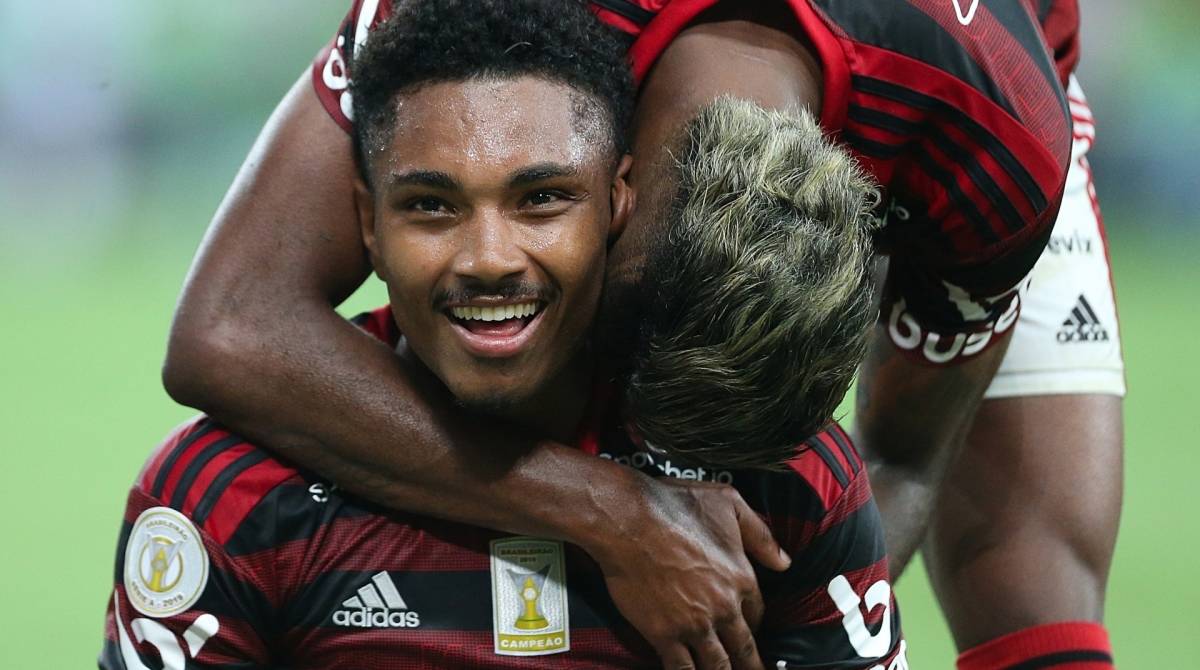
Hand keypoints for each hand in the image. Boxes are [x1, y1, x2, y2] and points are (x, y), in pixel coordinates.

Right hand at [586, 477, 790, 669]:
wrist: (629, 520)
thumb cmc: (674, 506)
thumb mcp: (729, 503)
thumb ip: (761, 534)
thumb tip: (784, 562)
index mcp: (742, 578)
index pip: (758, 614)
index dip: (753, 624)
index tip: (747, 630)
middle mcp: (724, 607)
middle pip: (744, 648)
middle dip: (750, 665)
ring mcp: (694, 625)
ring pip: (718, 665)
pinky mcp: (664, 634)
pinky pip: (681, 668)